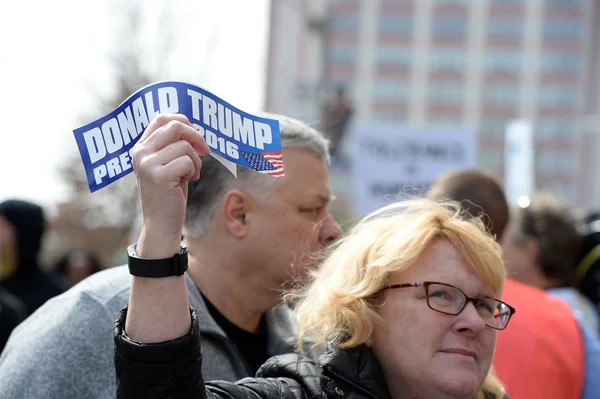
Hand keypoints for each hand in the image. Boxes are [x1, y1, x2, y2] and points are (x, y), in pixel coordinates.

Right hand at [131, 114, 209, 254]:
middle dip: (196, 137)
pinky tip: (187, 181)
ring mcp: (148, 164)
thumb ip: (171, 144)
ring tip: (190, 174)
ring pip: (185, 146)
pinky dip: (194, 170)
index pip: (162, 118)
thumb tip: (189, 125)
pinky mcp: (159, 175)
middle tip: (204, 151)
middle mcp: (140, 152)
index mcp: (141, 147)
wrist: (161, 223)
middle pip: (175, 126)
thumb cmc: (169, 192)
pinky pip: (188, 161)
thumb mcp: (166, 163)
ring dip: (196, 160)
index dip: (183, 121)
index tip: (195, 137)